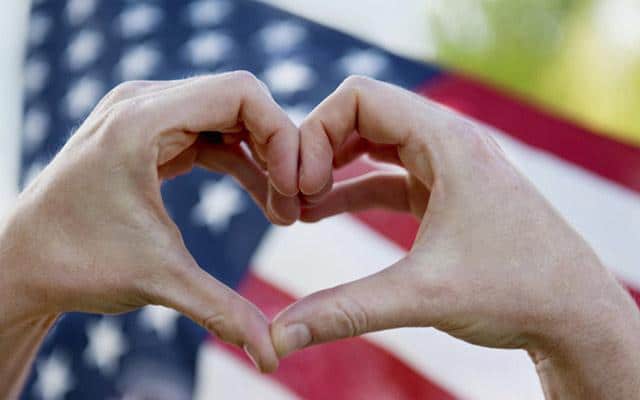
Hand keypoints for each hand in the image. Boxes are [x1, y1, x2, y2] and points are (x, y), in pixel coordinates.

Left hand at [0, 72, 300, 373]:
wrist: (24, 264)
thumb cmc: (78, 265)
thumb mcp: (159, 280)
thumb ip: (222, 310)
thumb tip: (273, 355)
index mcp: (141, 121)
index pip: (239, 92)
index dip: (282, 132)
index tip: (297, 185)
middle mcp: (142, 103)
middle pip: (239, 100)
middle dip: (278, 147)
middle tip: (297, 200)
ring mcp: (144, 114)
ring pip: (228, 116)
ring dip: (263, 157)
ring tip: (283, 208)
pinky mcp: (148, 132)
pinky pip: (210, 134)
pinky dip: (241, 162)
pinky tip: (263, 197)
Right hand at [271, 76, 639, 397]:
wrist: (574, 313)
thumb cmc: (516, 292)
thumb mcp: (424, 296)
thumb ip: (345, 311)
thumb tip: (280, 337)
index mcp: (447, 141)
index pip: (360, 98)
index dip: (316, 133)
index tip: (299, 185)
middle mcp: (448, 141)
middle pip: (362, 115)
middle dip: (318, 148)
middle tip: (290, 194)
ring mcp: (446, 166)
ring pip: (373, 144)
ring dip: (332, 167)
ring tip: (296, 203)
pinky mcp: (444, 192)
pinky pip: (385, 175)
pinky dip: (350, 189)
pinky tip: (319, 211)